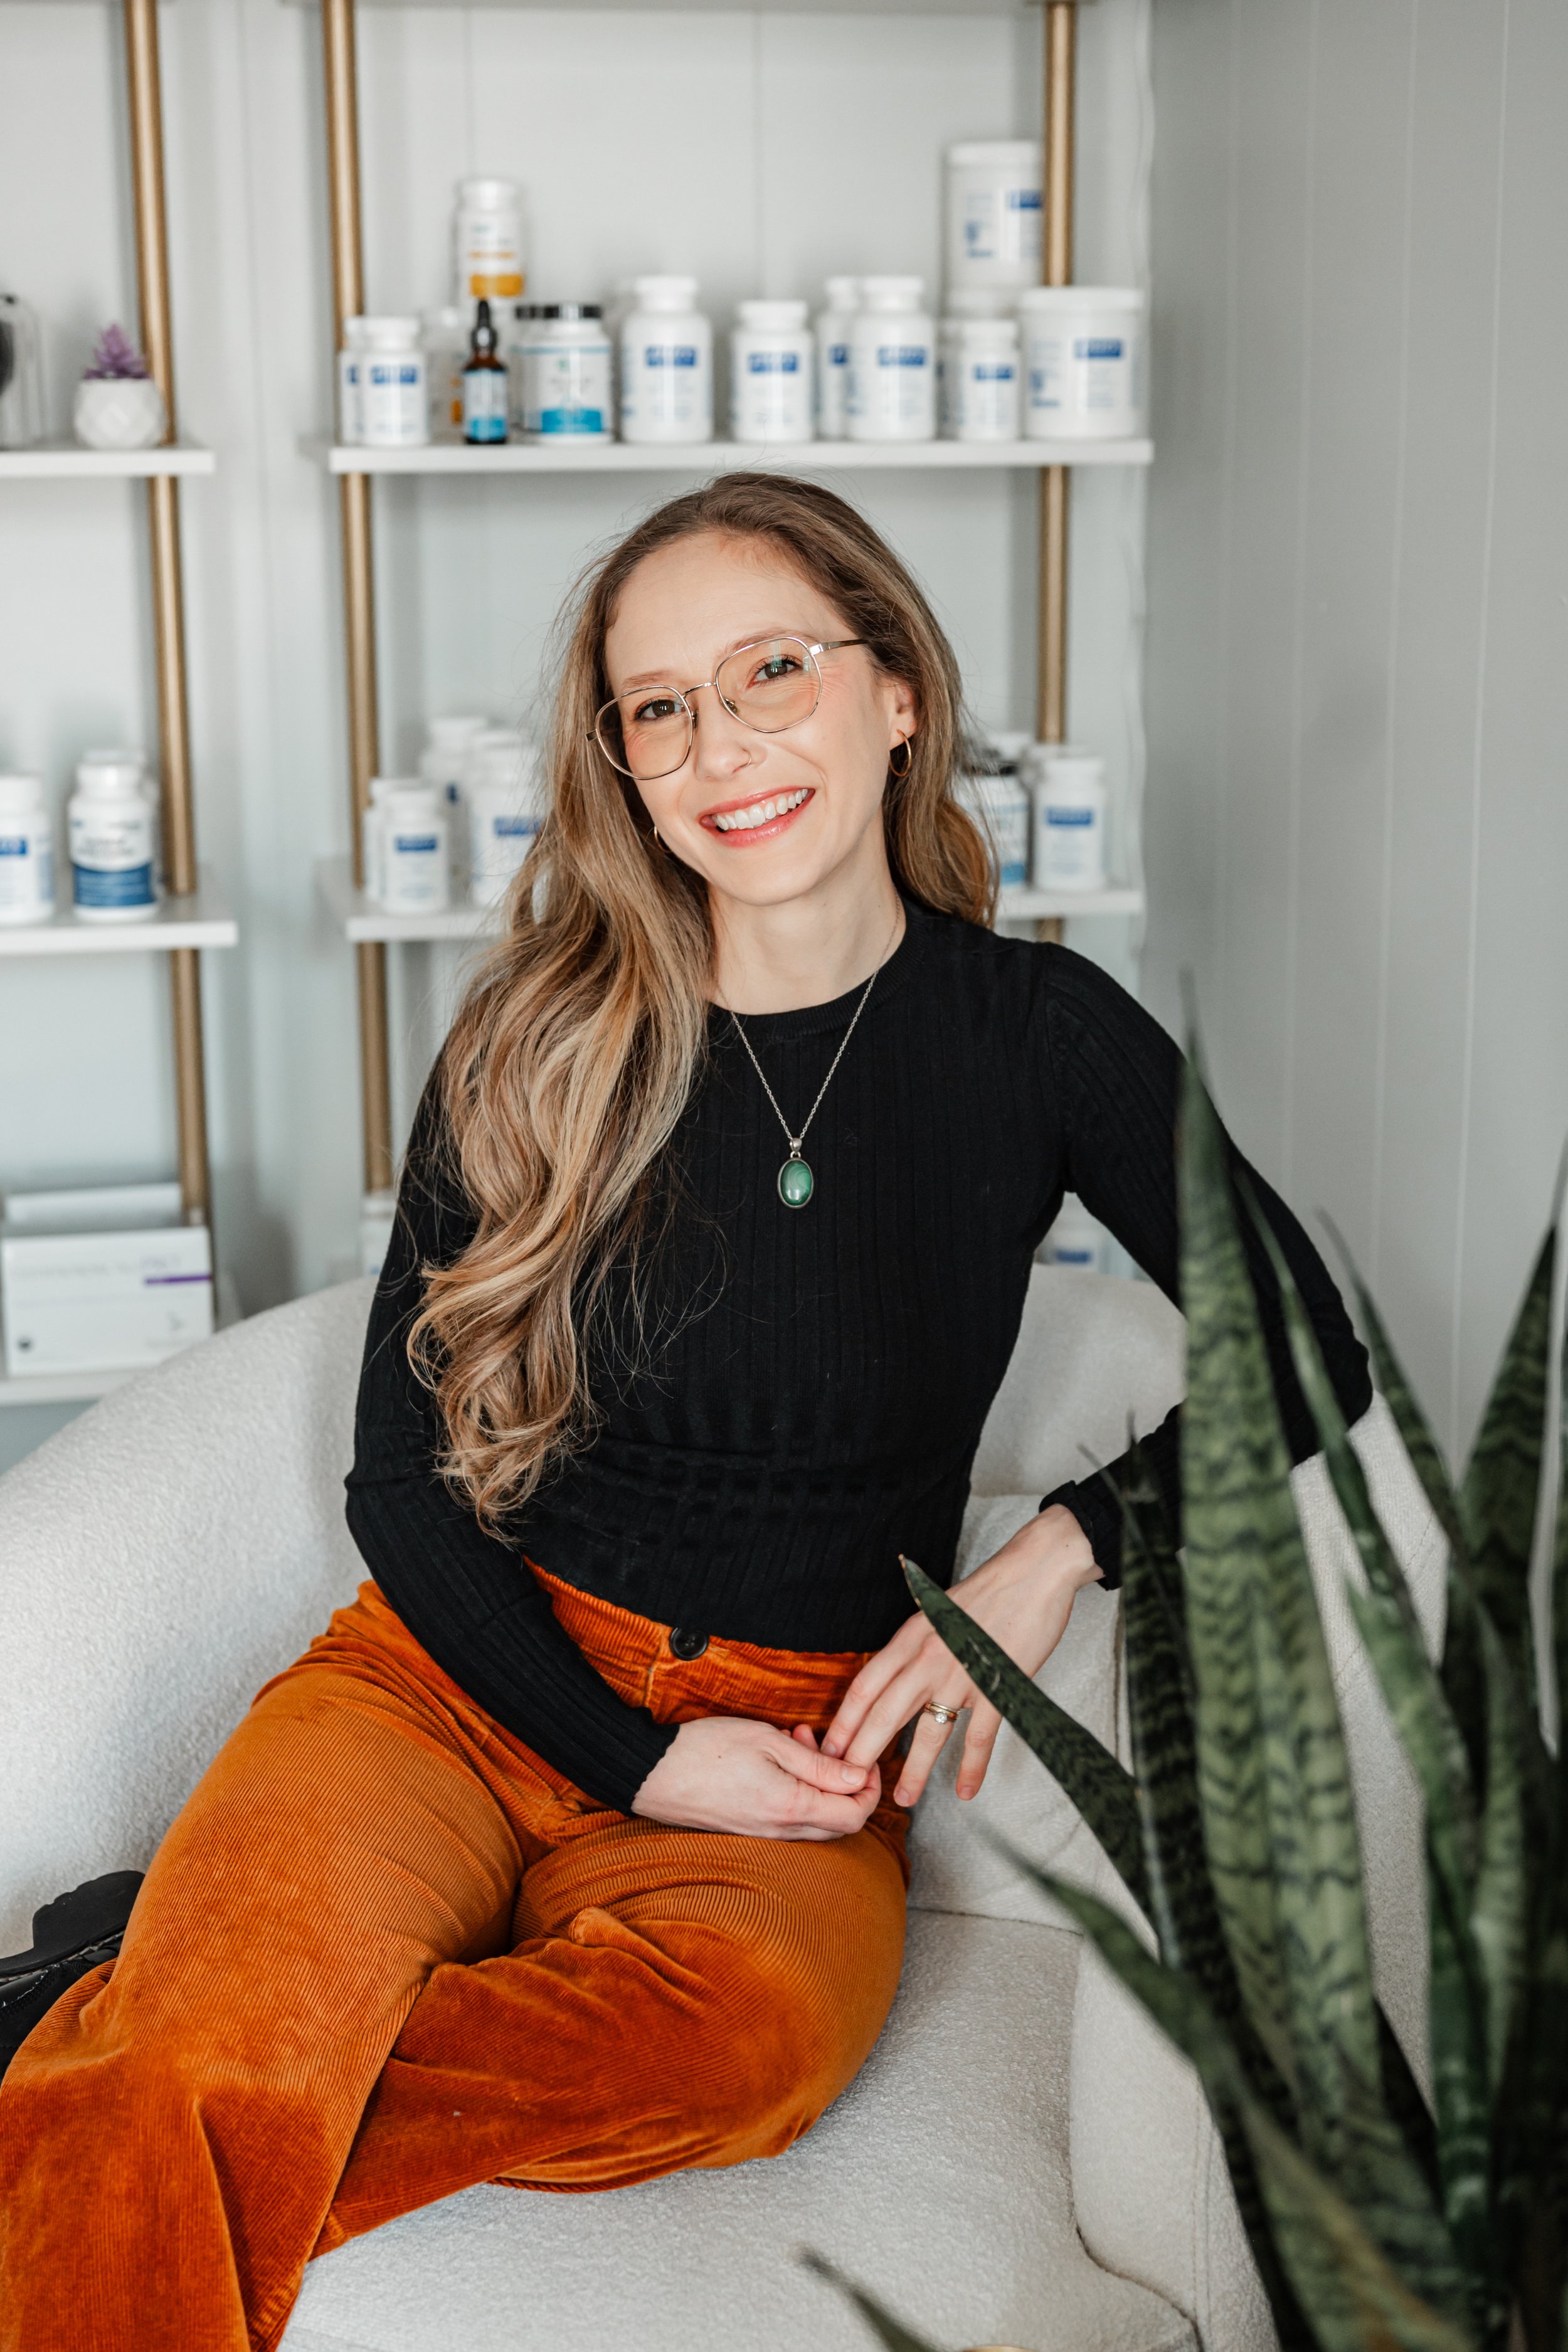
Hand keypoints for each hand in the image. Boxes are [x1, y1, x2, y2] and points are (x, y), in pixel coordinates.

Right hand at [630, 1716, 881, 1839]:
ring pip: (816, 1823)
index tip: (864, 1760)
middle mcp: (782, 1832)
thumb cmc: (707, 1749)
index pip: (855, 1815)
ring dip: (820, 1785)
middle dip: (847, 1785)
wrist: (652, 1774)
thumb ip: (818, 1763)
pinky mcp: (748, 1834)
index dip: (870, 1789)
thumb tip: (859, 1777)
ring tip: (797, 1740)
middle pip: (841, 1824)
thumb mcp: (768, 1741)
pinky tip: (777, 1760)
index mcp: (791, 1807)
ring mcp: (763, 1837)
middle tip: (829, 1746)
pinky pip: (790, 1822)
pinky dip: (798, 1794)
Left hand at [820, 1506, 1101, 1809]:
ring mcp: (961, 1675)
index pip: (865, 1686)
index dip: (845, 1721)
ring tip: (903, 1800)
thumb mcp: (937, 1609)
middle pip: (884, 1714)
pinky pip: (979, 1736)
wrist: (1034, 1571)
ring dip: (913, 1771)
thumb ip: (916, 1641)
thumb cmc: (988, 1589)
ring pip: (928, 1732)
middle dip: (862, 1754)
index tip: (830, 1748)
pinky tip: (965, 1790)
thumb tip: (898, 1668)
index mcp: (910, 1637)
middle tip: (848, 1785)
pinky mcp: (996, 1687)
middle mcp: (927, 1658)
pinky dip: (972, 1767)